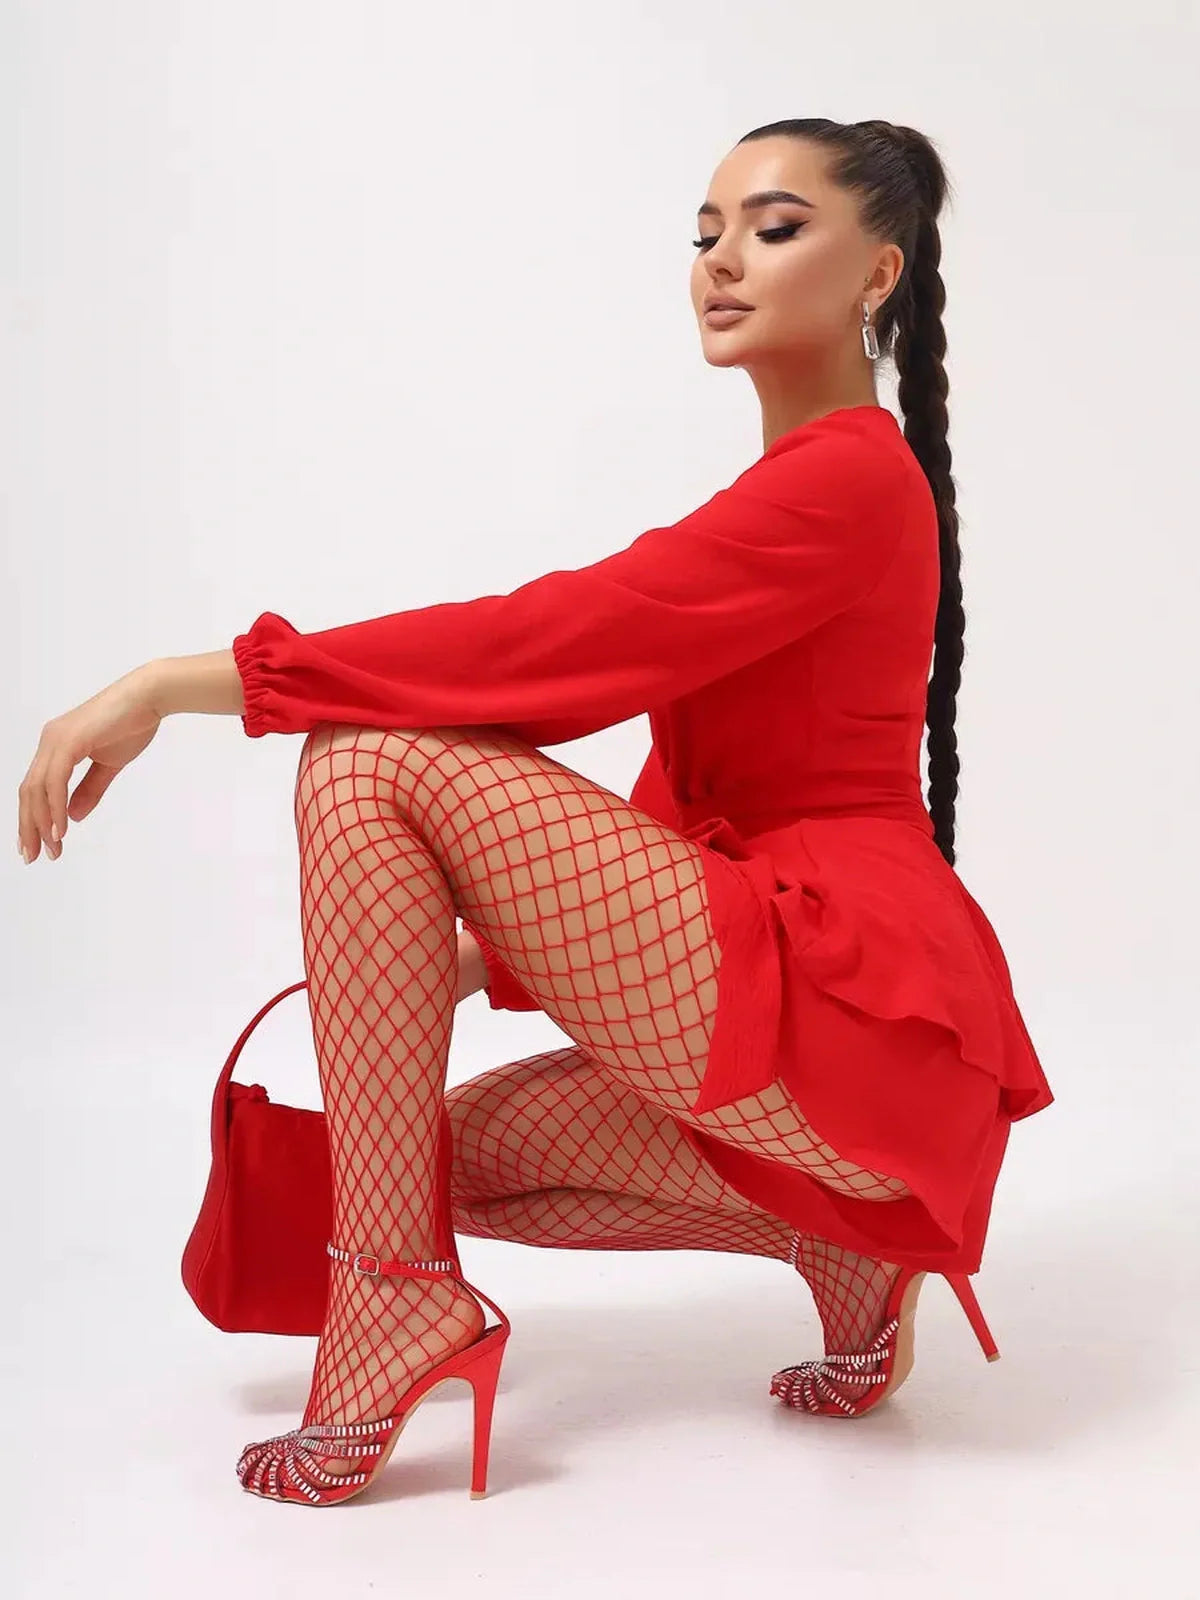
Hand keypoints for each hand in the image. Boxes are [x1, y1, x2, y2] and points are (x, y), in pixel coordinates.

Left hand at [18, 665, 162, 863]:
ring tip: (51, 849)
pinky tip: (60, 830)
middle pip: (28, 792)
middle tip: (34, 856)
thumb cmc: (132, 723)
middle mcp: (50, 742)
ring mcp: (56, 740)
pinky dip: (55, 807)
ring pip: (37, 789)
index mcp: (56, 746)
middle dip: (29, 827)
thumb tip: (72, 817)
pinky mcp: (68, 741)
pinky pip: (54, 781)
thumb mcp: (109, 764)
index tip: (38, 845)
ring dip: (42, 822)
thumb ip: (89, 789)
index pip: (35, 789)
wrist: (149, 697)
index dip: (33, 819)